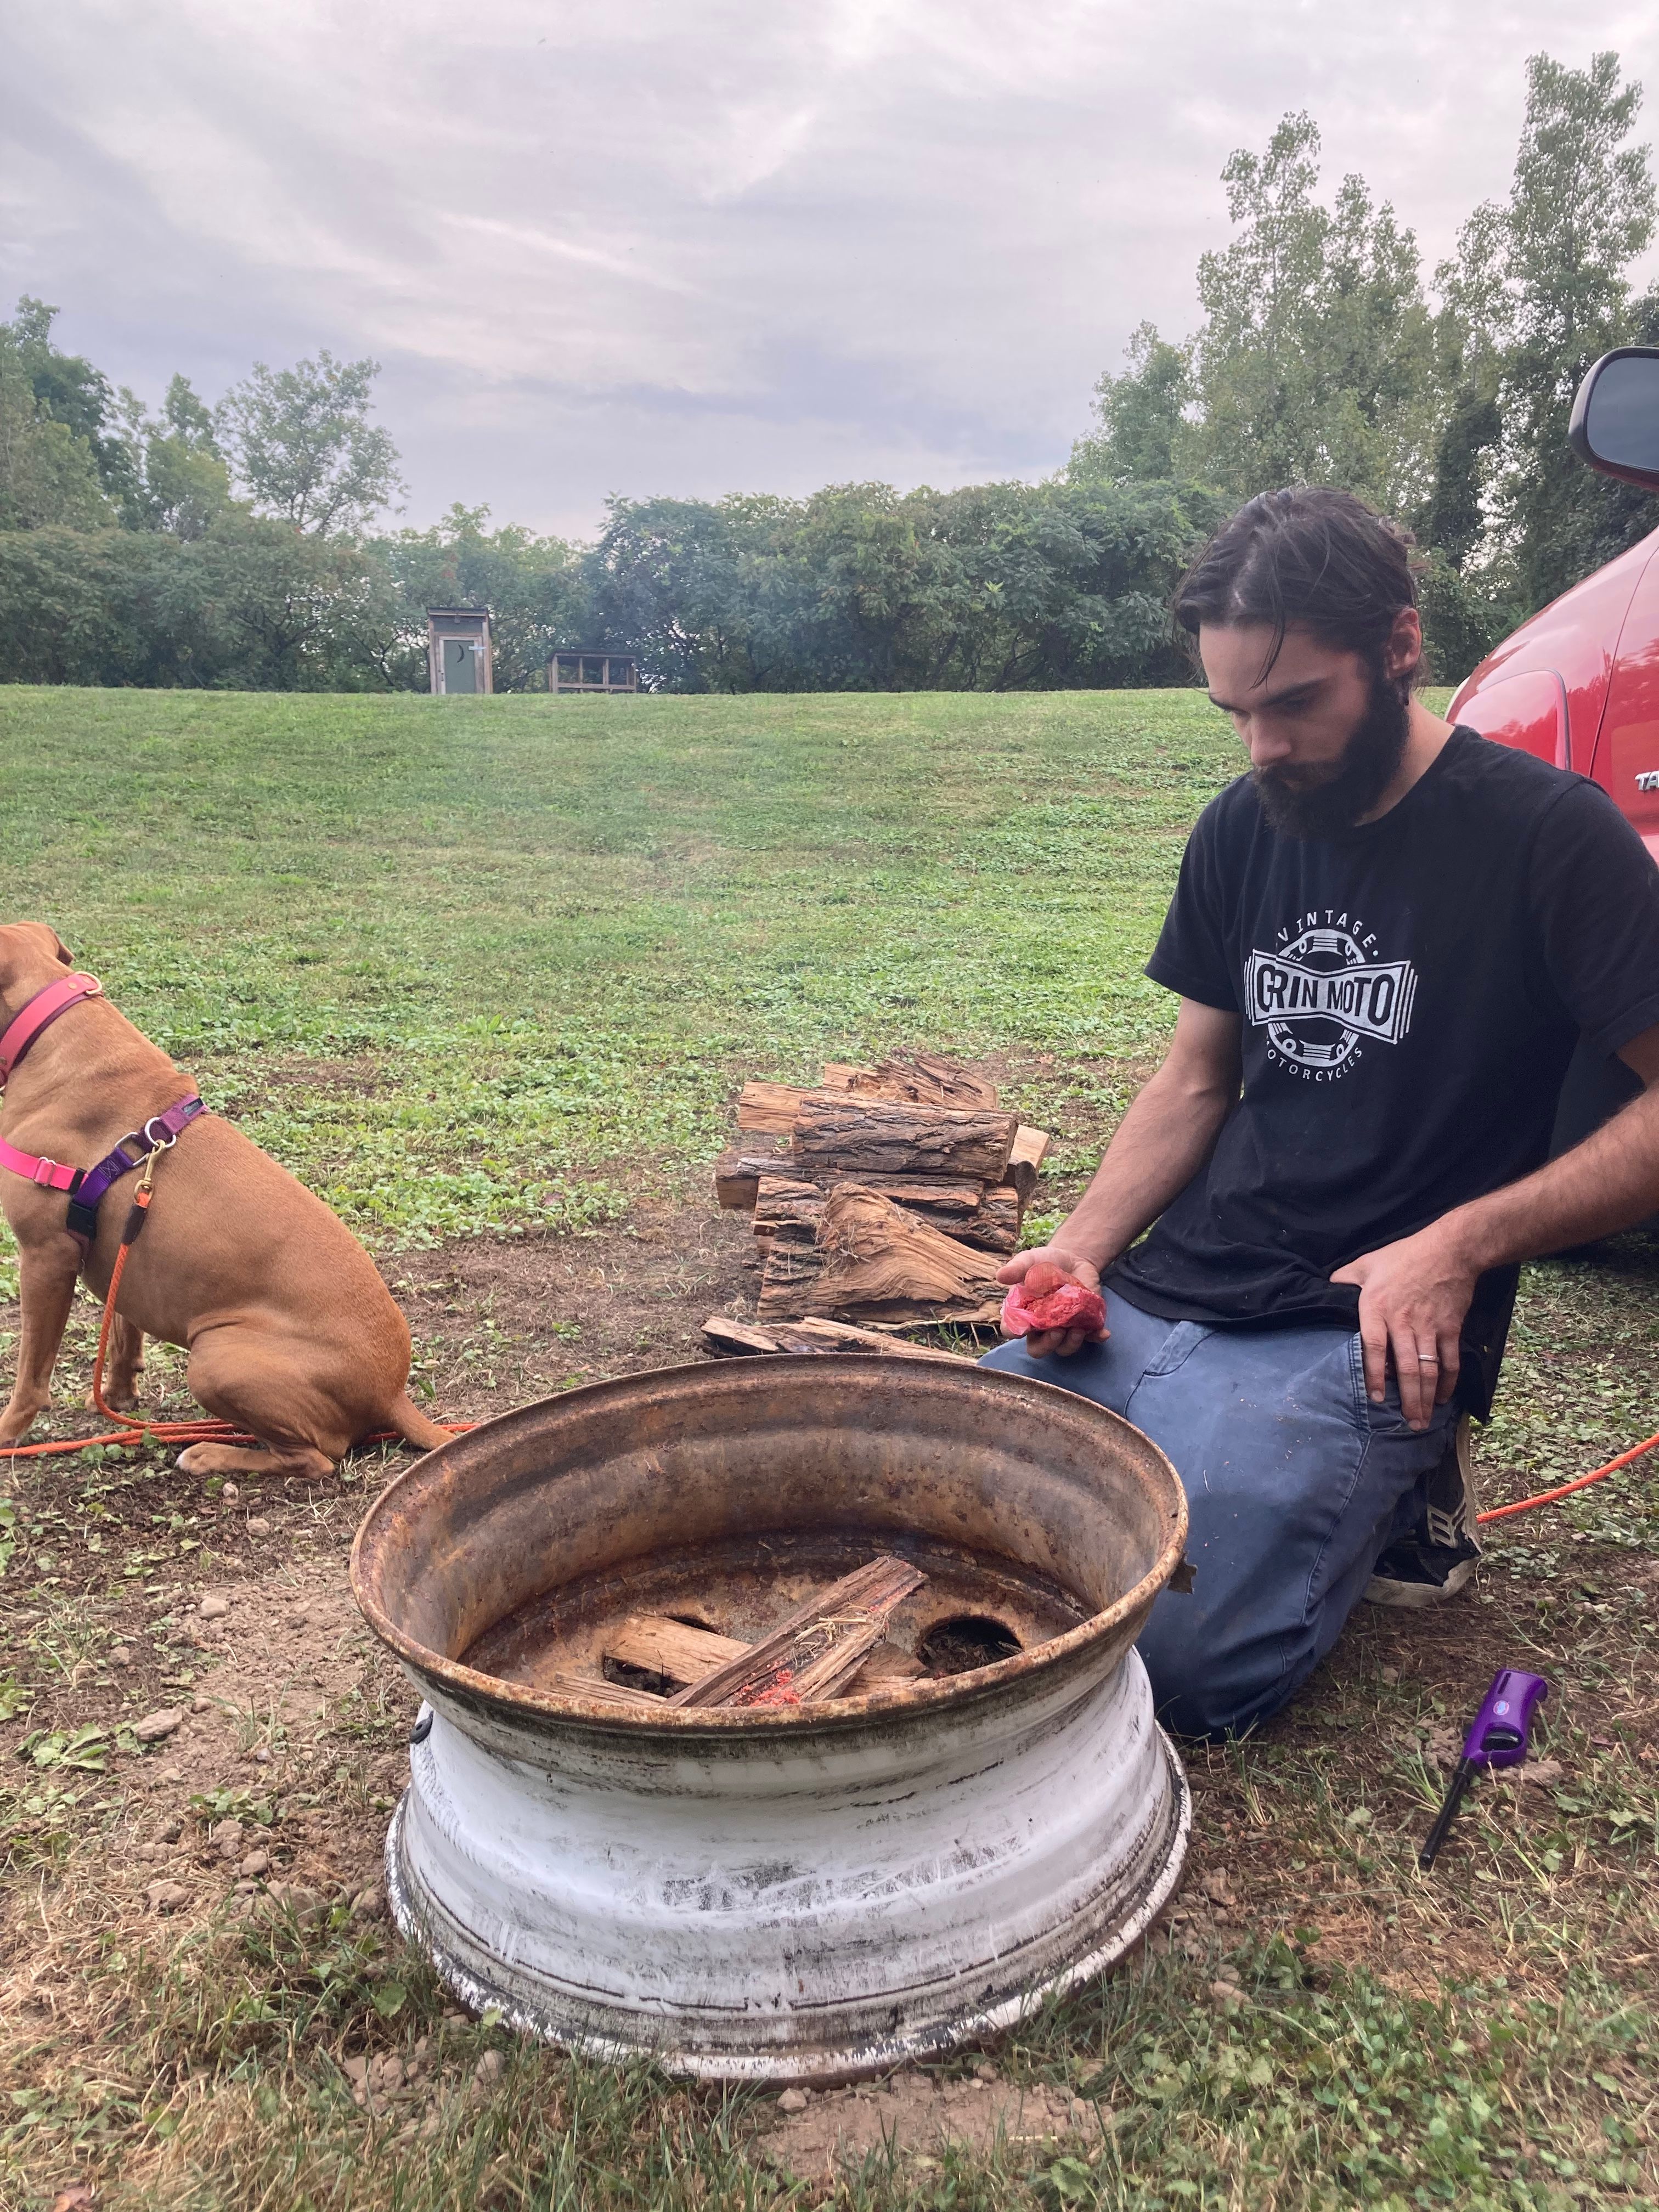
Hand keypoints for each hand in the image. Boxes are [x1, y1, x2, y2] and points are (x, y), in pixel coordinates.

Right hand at [996, 1246, 1106, 1359]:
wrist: (1073, 1258)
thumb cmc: (1045, 1261)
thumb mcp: (1030, 1260)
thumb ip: (1017, 1268)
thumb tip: (1000, 1276)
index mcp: (1023, 1313)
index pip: (1011, 1330)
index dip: (1014, 1332)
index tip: (1023, 1327)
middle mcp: (1041, 1326)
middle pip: (1037, 1348)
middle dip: (1046, 1345)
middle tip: (1055, 1332)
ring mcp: (1063, 1328)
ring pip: (1063, 1348)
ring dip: (1070, 1344)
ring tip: (1078, 1329)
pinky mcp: (1084, 1324)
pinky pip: (1090, 1337)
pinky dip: (1097, 1337)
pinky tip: (1103, 1333)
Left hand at [1330, 1226, 1476, 1429]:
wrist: (1449, 1249)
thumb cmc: (1403, 1256)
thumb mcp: (1365, 1263)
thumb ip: (1343, 1279)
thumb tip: (1325, 1290)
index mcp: (1377, 1307)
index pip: (1373, 1348)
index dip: (1374, 1375)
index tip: (1376, 1398)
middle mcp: (1403, 1321)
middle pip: (1405, 1367)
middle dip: (1407, 1399)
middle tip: (1407, 1424)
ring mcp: (1429, 1326)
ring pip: (1428, 1369)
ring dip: (1426, 1397)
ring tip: (1423, 1419)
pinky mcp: (1451, 1327)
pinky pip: (1449, 1360)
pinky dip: (1448, 1382)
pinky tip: (1443, 1397)